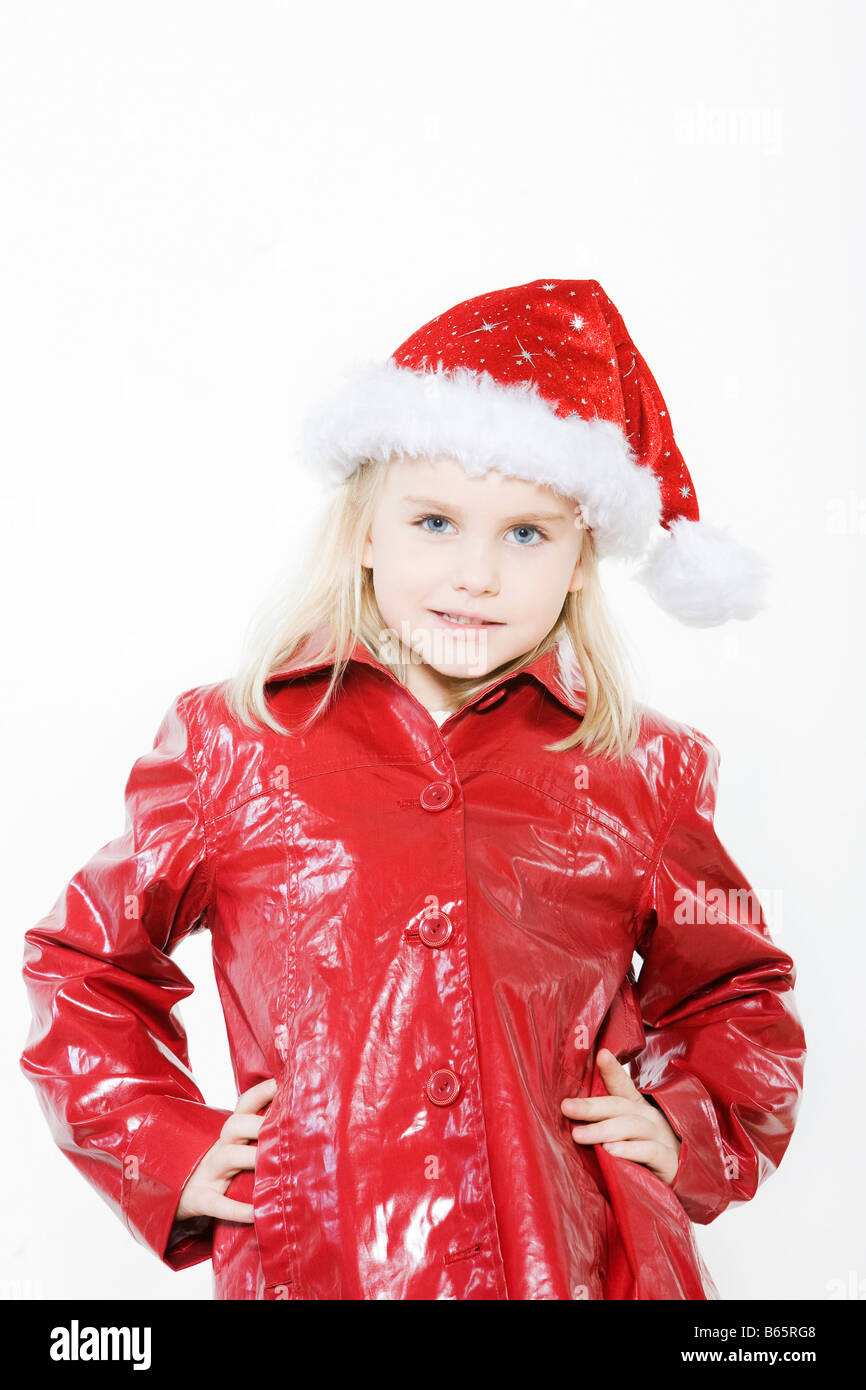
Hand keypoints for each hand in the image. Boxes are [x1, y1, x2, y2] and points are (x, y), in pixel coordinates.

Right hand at [174, 1077, 277, 1224]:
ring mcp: (208, 1172)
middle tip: (287, 1130)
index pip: (246, 1103)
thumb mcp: (237, 1146)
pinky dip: (237, 1210)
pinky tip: (256, 1213)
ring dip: (251, 1158)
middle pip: (235, 1124)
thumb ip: (262, 1135)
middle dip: (259, 1124)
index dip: (264, 1091)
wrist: (181, 1196)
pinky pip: (218, 1203)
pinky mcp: (201, 1199)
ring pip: (227, 1156)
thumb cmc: (222, 1169)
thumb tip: (306, 1126)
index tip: (286, 1082)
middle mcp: (220, 1146)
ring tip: (275, 1166)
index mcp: (231, 1132)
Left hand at [560, 1048, 682, 1186]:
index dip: (612, 1070)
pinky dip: (629, 1150)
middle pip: (619, 1105)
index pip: (623, 1085)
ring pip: (632, 1126)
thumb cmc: (643, 1157)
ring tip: (579, 1134)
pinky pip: (649, 1151)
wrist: (679, 1180)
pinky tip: (610, 1151)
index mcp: (637, 1108)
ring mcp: (661, 1137)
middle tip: (566, 1107)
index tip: (601, 1054)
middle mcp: (650, 1118)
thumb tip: (568, 1115)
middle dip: (591, 1106)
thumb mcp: (624, 1136)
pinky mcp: (668, 1161)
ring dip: (603, 1129)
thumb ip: (603, 1124)